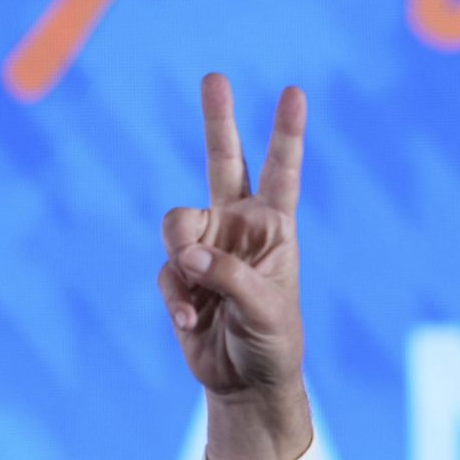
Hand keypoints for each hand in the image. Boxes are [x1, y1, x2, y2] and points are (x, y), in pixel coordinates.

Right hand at [158, 75, 312, 459]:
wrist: (246, 382)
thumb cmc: (273, 342)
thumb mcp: (266, 309)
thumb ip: (228, 275)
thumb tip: (185, 254)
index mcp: (274, 228)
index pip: (282, 172)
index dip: (287, 133)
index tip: (293, 92)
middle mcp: (238, 227)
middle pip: (223, 161)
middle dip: (218, 120)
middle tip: (215, 77)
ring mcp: (206, 248)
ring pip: (176, 224)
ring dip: (182, 261)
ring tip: (198, 300)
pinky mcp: (179, 275)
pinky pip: (165, 272)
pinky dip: (175, 298)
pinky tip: (191, 322)